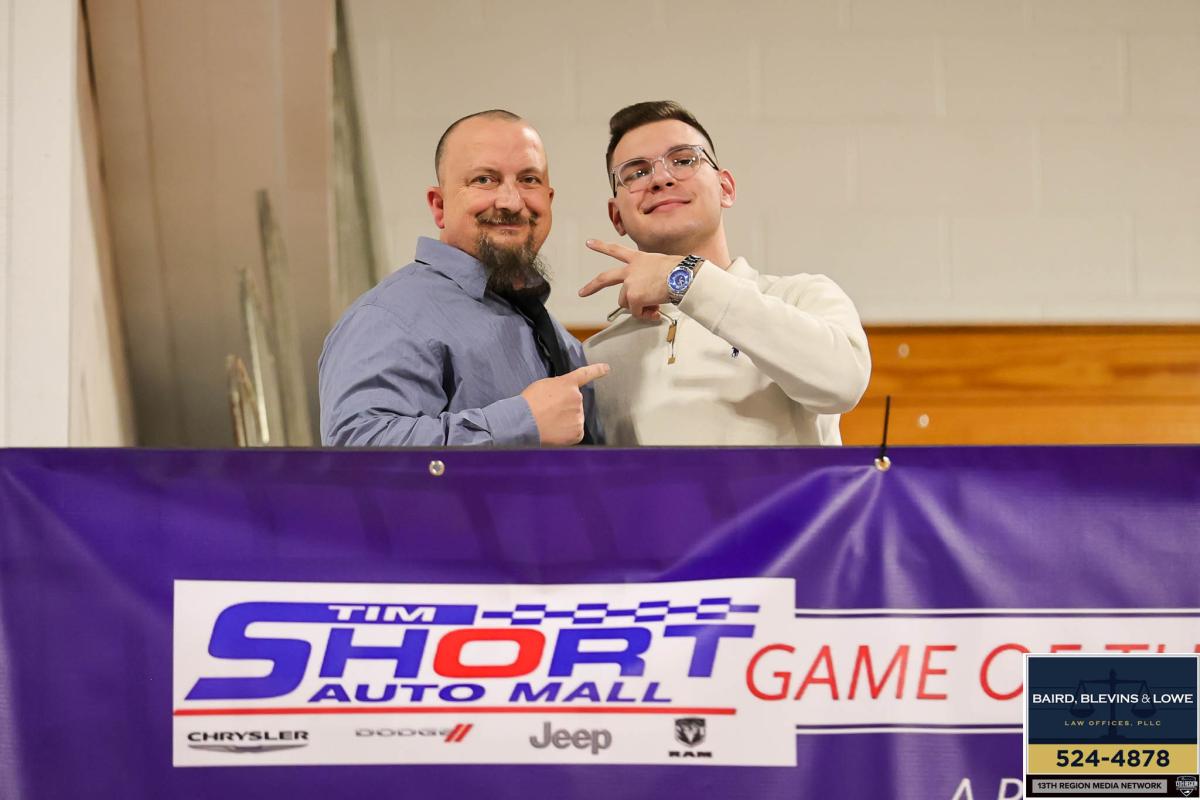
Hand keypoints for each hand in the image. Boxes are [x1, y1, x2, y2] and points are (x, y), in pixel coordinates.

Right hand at [521, 363, 609, 444]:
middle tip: (549, 412)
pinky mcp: (577, 431)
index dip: (597, 370)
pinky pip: (575, 432)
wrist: (525, 421)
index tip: (607, 368)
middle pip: (575, 402)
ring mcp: (579, 415)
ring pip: (575, 417)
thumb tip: (563, 393)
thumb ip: (558, 386)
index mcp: (568, 384)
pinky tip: (555, 432)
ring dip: (566, 420)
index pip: (585, 374)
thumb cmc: (529, 402)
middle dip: (566, 407)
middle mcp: (577, 397)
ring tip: (550, 422)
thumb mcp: (543, 385)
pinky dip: (567, 433)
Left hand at [578, 240, 695, 320]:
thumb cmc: (679, 271)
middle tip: (582, 293)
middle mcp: (631, 270)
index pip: (616, 250)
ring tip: (654, 305)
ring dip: (638, 307)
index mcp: (639, 259)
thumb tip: (650, 296)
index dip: (601, 246)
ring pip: (625, 302)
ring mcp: (630, 284)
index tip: (589, 243)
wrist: (683, 277)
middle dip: (592, 286)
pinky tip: (655, 310)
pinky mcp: (633, 297)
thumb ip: (650, 277)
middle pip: (605, 278)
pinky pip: (636, 312)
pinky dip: (645, 314)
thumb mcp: (661, 265)